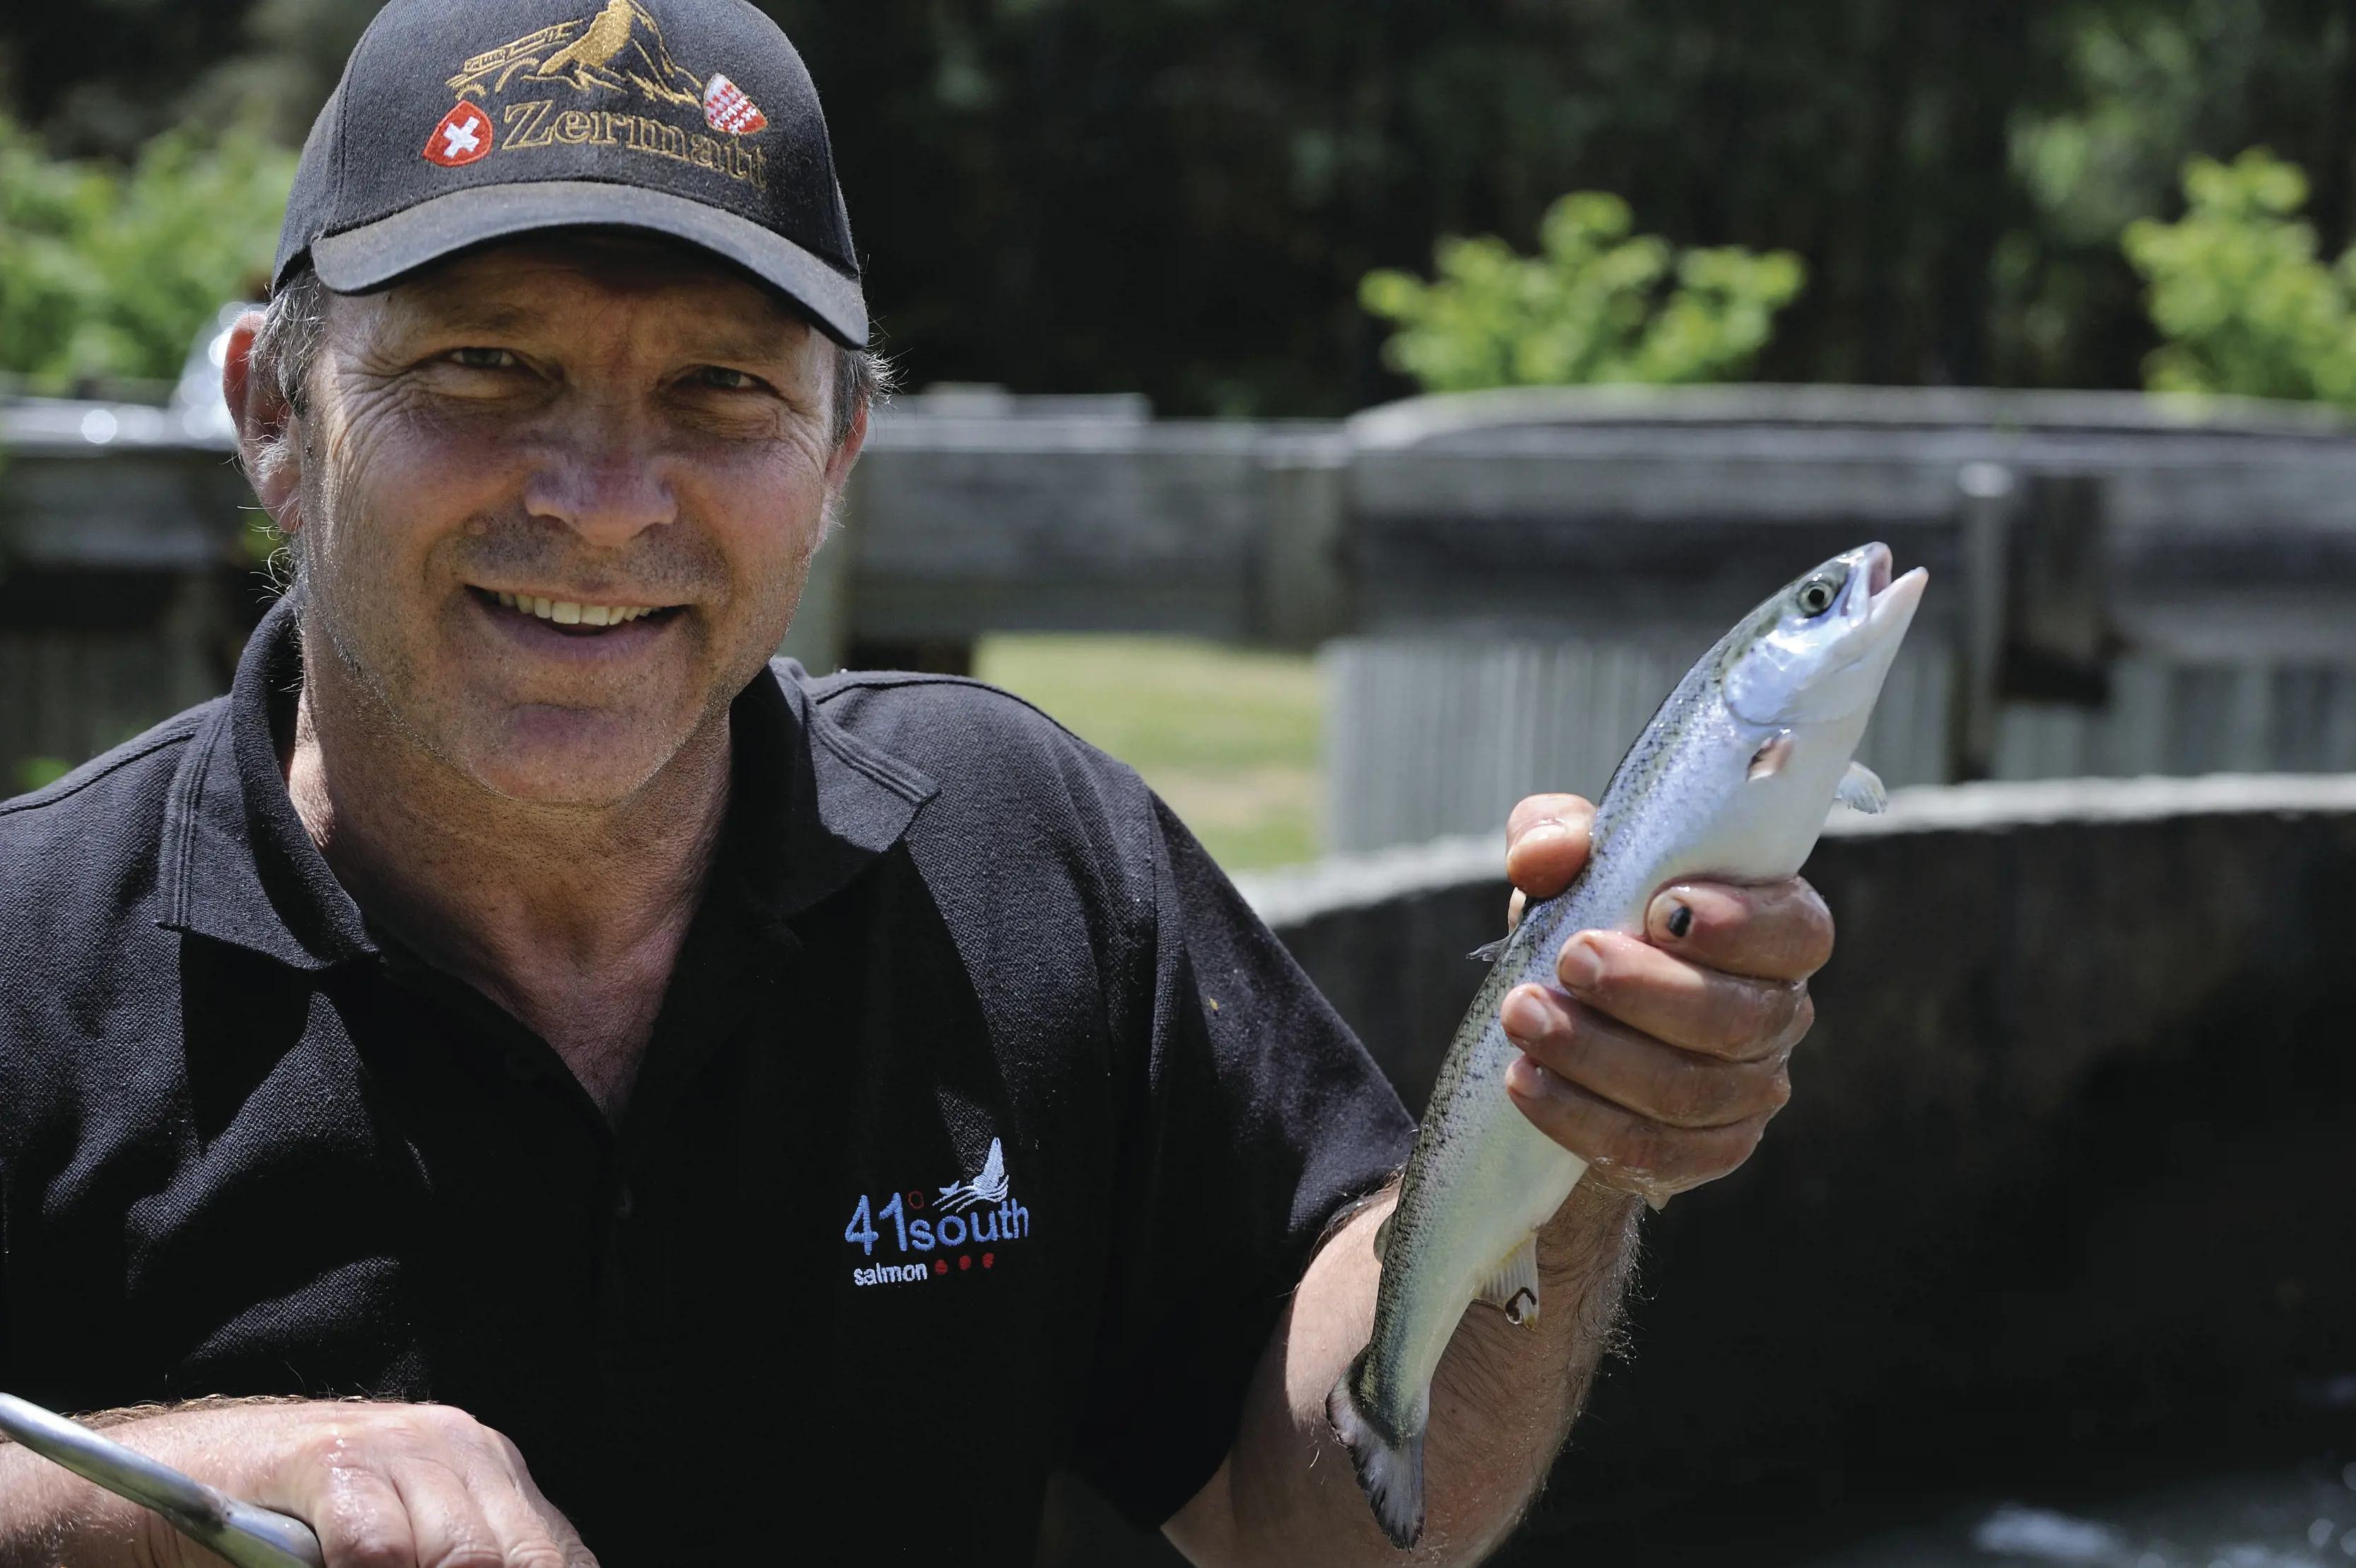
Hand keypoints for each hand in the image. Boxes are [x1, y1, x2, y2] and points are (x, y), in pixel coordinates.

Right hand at [0, 1399, 593, 1567]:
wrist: (199, 1475)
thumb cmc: (309, 1528)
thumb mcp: (406, 1548)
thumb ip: (464, 1566)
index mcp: (491, 1474)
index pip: (552, 1556)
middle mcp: (458, 1448)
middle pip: (506, 1557)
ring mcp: (396, 1446)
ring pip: (455, 1552)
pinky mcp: (332, 1460)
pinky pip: (375, 1546)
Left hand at [1492, 793, 1832, 1204]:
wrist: (1569, 1023)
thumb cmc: (1591, 922)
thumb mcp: (1570, 865)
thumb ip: (1556, 837)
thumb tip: (1543, 858)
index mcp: (1774, 931)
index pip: (1796, 933)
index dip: (1740, 926)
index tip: (1660, 909)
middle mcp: (1776, 1015)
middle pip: (1736, 1020)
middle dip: (1645, 991)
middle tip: (1568, 961)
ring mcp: (1748, 1093)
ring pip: (1689, 1092)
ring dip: (1596, 1055)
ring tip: (1521, 1017)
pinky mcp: (1704, 1153)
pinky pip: (1652, 1152)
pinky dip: (1580, 1118)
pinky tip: (1525, 1082)